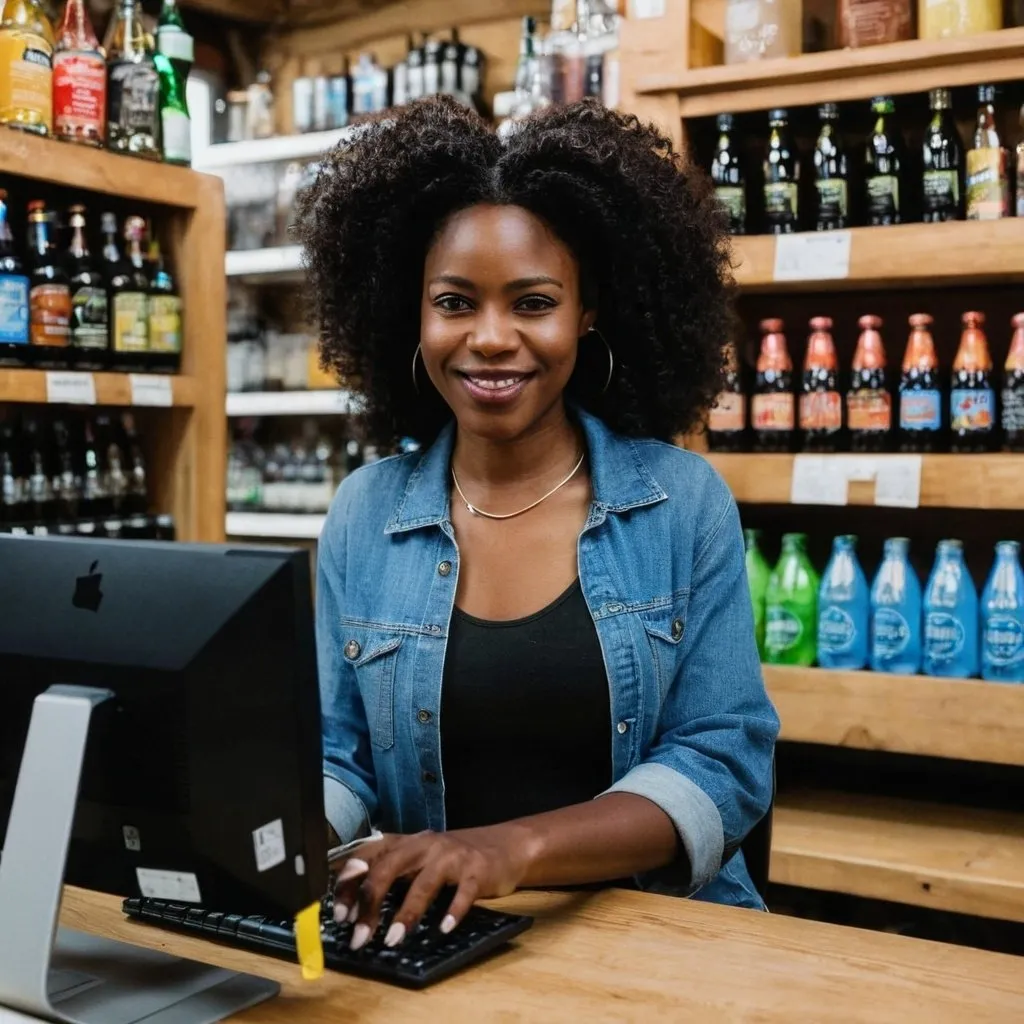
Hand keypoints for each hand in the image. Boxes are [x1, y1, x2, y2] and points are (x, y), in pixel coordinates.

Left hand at [332, 824, 537, 950]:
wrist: (502, 846)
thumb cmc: (450, 859)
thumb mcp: (416, 860)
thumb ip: (388, 874)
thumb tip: (351, 906)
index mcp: (405, 842)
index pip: (367, 855)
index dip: (349, 884)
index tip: (339, 914)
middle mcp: (424, 844)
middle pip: (389, 868)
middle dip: (369, 904)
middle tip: (359, 936)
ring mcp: (452, 856)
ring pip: (423, 883)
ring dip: (406, 914)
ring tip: (393, 940)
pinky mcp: (477, 870)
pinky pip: (463, 892)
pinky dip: (453, 911)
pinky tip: (444, 928)